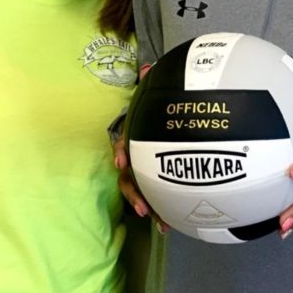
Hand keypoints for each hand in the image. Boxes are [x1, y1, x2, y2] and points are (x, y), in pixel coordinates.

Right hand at [112, 63, 168, 232]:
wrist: (171, 125)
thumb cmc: (158, 113)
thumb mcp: (155, 100)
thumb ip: (150, 85)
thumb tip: (147, 67)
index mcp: (135, 136)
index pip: (122, 142)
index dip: (121, 151)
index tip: (123, 162)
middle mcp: (134, 156)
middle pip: (127, 176)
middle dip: (132, 192)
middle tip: (141, 206)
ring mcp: (142, 171)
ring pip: (136, 190)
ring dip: (143, 205)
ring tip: (154, 218)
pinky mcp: (153, 182)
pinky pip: (153, 198)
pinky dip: (159, 211)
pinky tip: (168, 225)